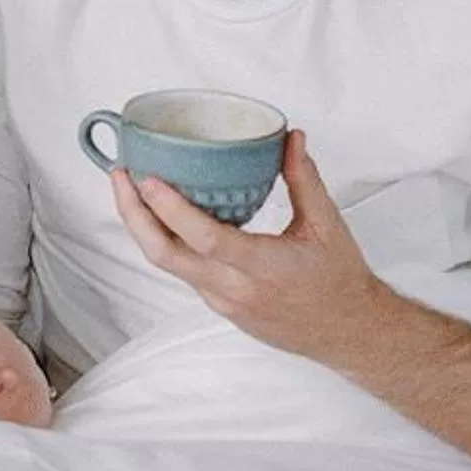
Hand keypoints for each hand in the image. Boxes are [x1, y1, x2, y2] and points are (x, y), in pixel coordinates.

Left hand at [110, 130, 394, 371]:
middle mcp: (236, 290)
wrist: (349, 332)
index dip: (171, 210)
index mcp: (264, 268)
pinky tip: (163, 216)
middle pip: (166, 256)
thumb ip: (304, 179)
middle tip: (121, 176)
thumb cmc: (340, 280)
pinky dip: (167, 242)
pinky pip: (184, 273)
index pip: (206, 240)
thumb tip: (290, 137)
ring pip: (169, 266)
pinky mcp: (220, 308)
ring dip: (145, 228)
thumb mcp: (328, 225)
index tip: (148, 179)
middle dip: (134, 215)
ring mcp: (224, 303)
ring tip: (132, 189)